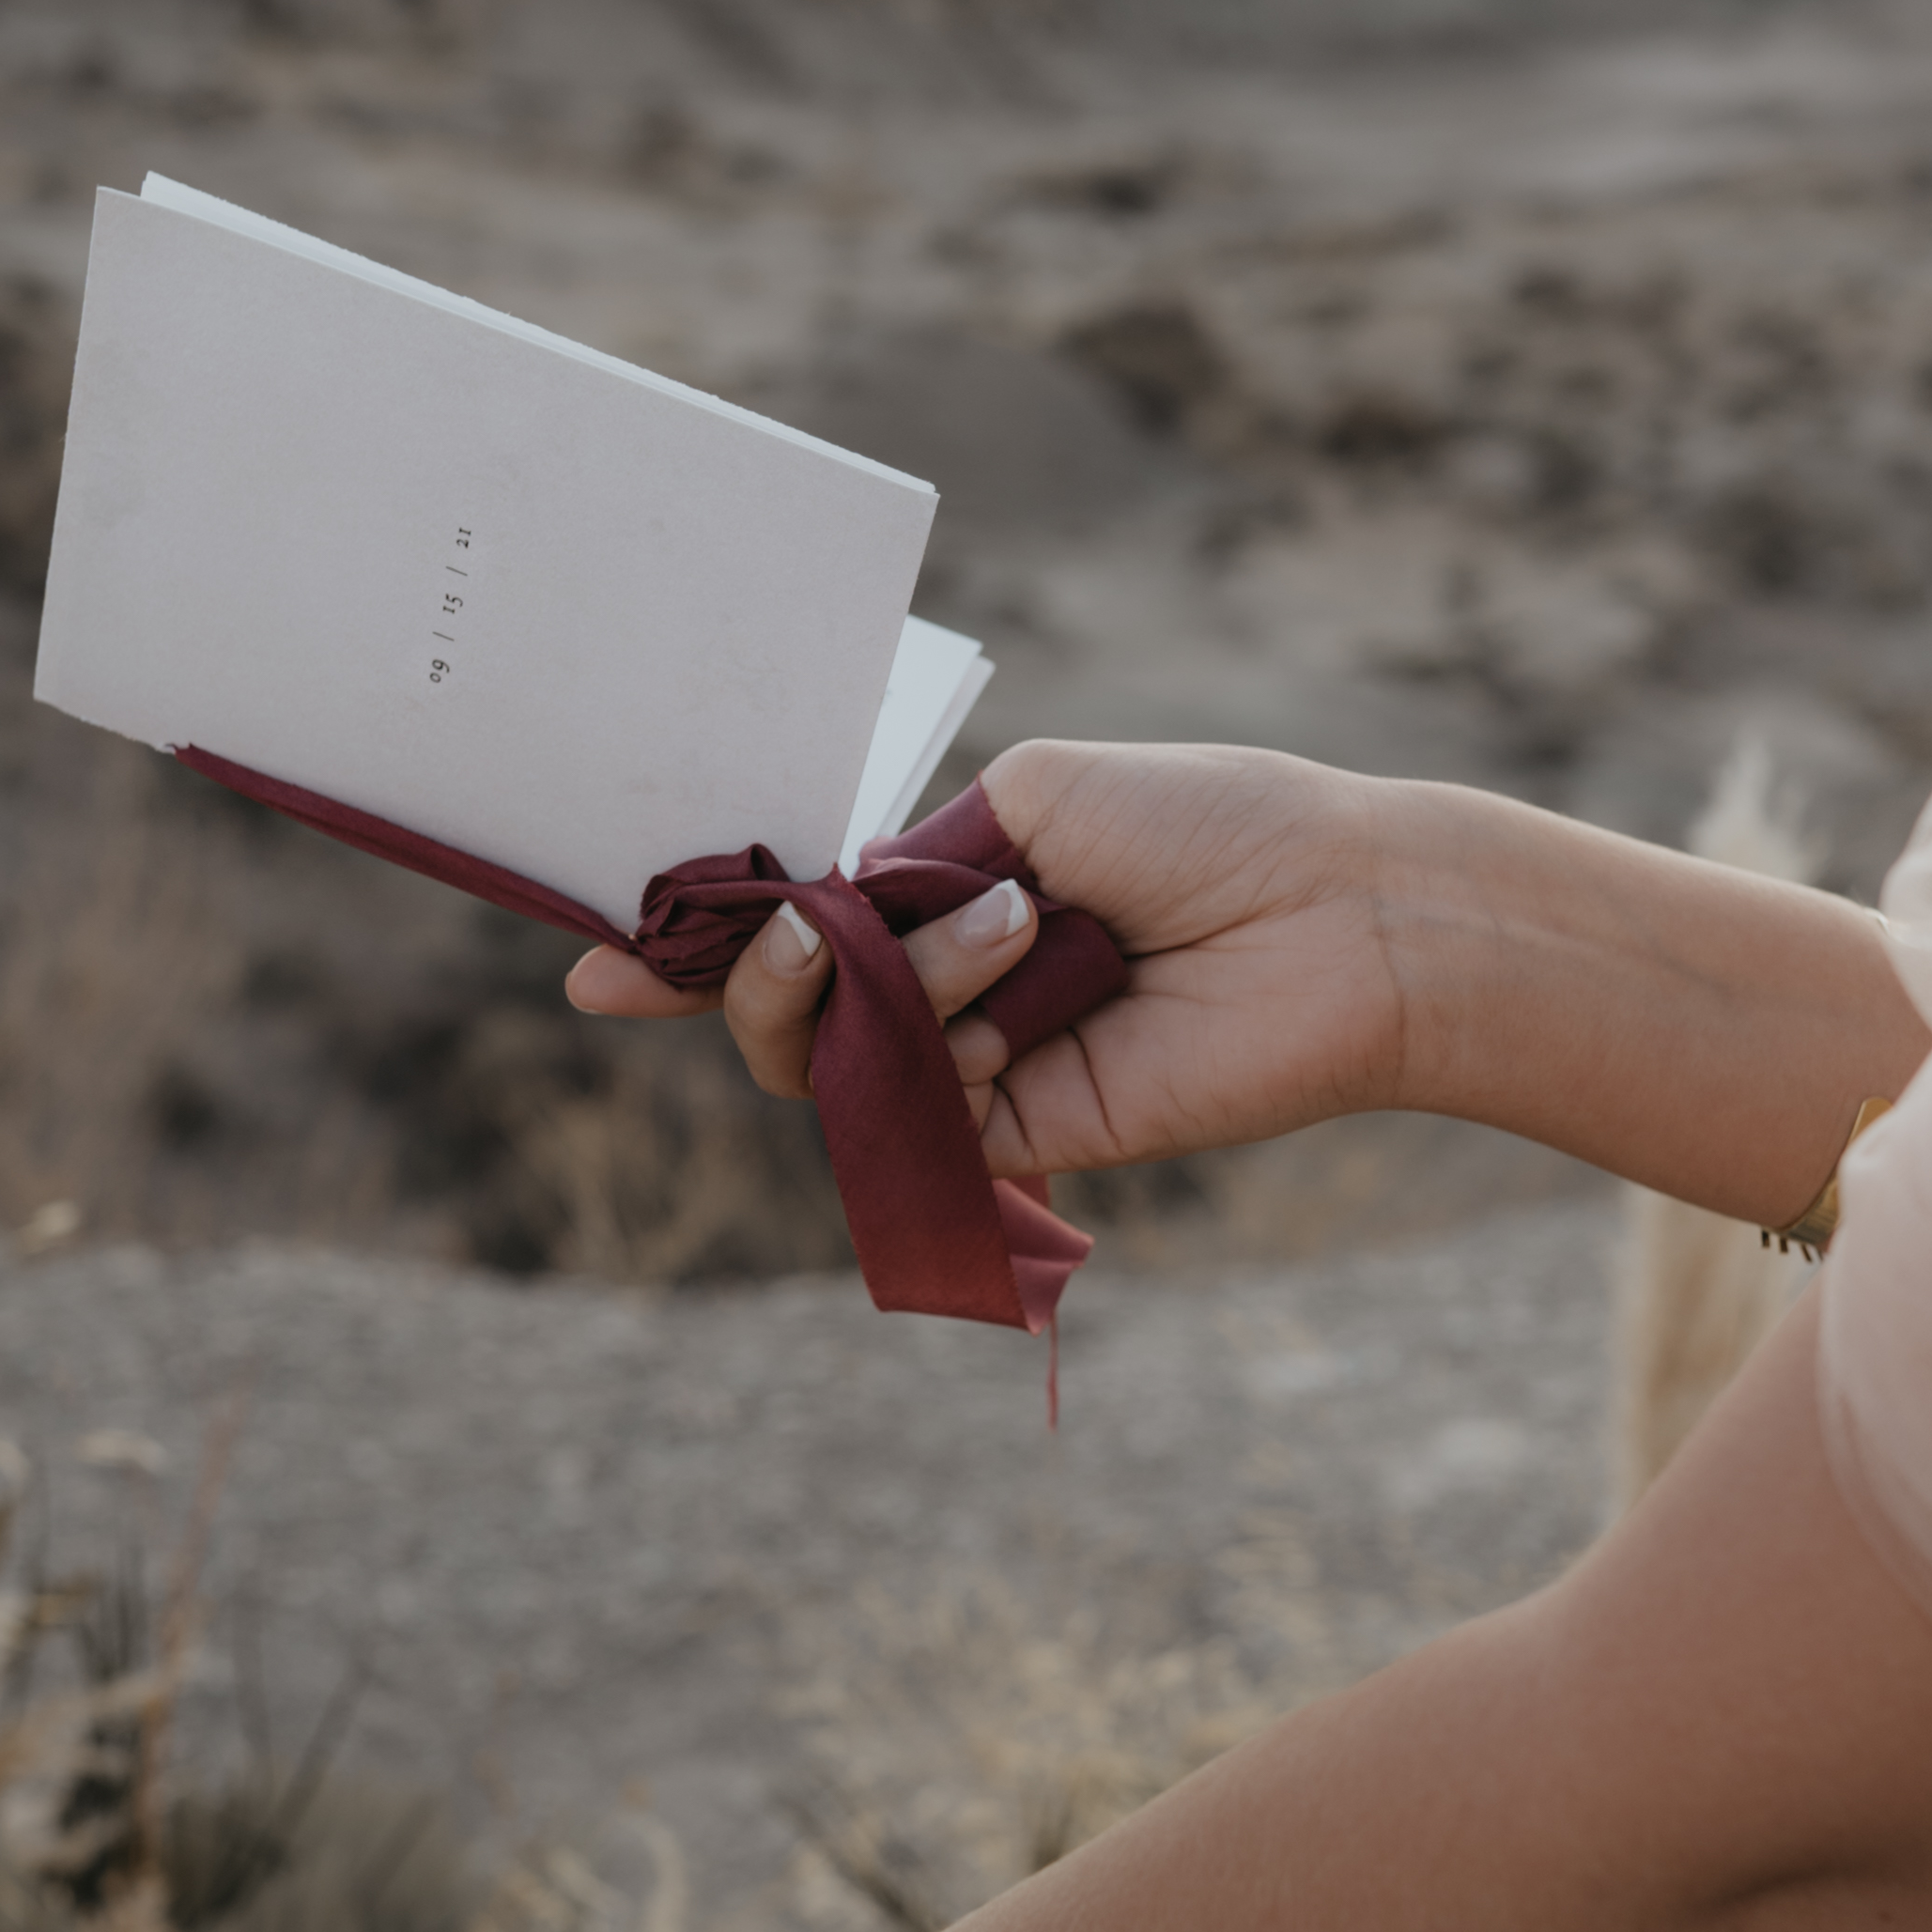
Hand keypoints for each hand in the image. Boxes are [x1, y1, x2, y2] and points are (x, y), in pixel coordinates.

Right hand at [567, 742, 1412, 1182]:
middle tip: (804, 931)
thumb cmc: (1206, 827)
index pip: (785, 932)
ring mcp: (972, 1067)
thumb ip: (910, 856)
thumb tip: (829, 915)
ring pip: (826, 1066)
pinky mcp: (1016, 1135)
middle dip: (759, 971)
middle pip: (775, 1014)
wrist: (1334, 915)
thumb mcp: (1030, 796)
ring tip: (1004, 930)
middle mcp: (941, 988)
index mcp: (937, 895)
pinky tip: (1012, 982)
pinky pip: (910, 1113)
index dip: (685, 951)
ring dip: (885, 986)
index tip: (597, 965)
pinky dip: (938, 1039)